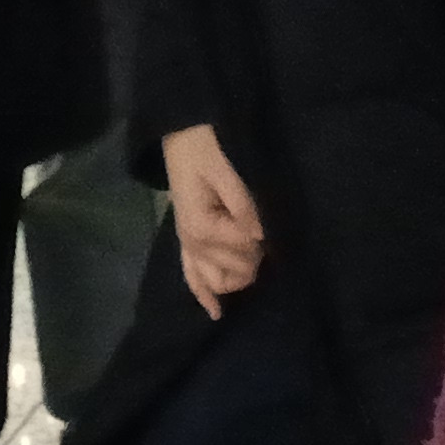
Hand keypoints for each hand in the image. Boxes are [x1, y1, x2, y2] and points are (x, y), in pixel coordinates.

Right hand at [161, 124, 264, 317]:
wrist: (182, 131)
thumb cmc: (206, 146)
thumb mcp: (227, 170)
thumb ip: (243, 206)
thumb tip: (260, 237)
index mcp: (201, 226)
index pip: (243, 251)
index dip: (261, 238)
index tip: (263, 218)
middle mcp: (191, 242)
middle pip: (234, 271)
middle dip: (253, 257)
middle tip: (260, 229)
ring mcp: (187, 243)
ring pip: (214, 282)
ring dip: (236, 277)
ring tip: (252, 261)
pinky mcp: (187, 240)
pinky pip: (191, 275)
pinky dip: (203, 295)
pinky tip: (215, 313)